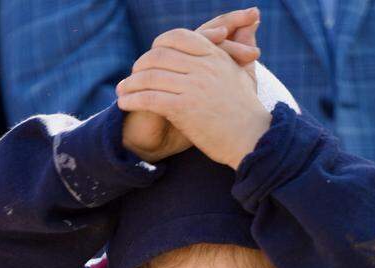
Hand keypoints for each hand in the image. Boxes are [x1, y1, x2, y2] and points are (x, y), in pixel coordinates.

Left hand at [117, 27, 271, 168]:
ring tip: (121, 92)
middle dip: (140, 66)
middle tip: (131, 77)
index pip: (178, 37)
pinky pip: (149, 98)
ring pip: (150, 76)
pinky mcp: (183, 109)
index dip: (159, 45)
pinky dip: (132, 100)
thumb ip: (241, 46)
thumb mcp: (246, 71)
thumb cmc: (248, 110)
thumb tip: (252, 20)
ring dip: (130, 84)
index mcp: (215, 56)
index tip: (150, 57)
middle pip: (159, 55)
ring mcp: (193, 87)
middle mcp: (203, 67)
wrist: (252, 140)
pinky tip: (124, 104)